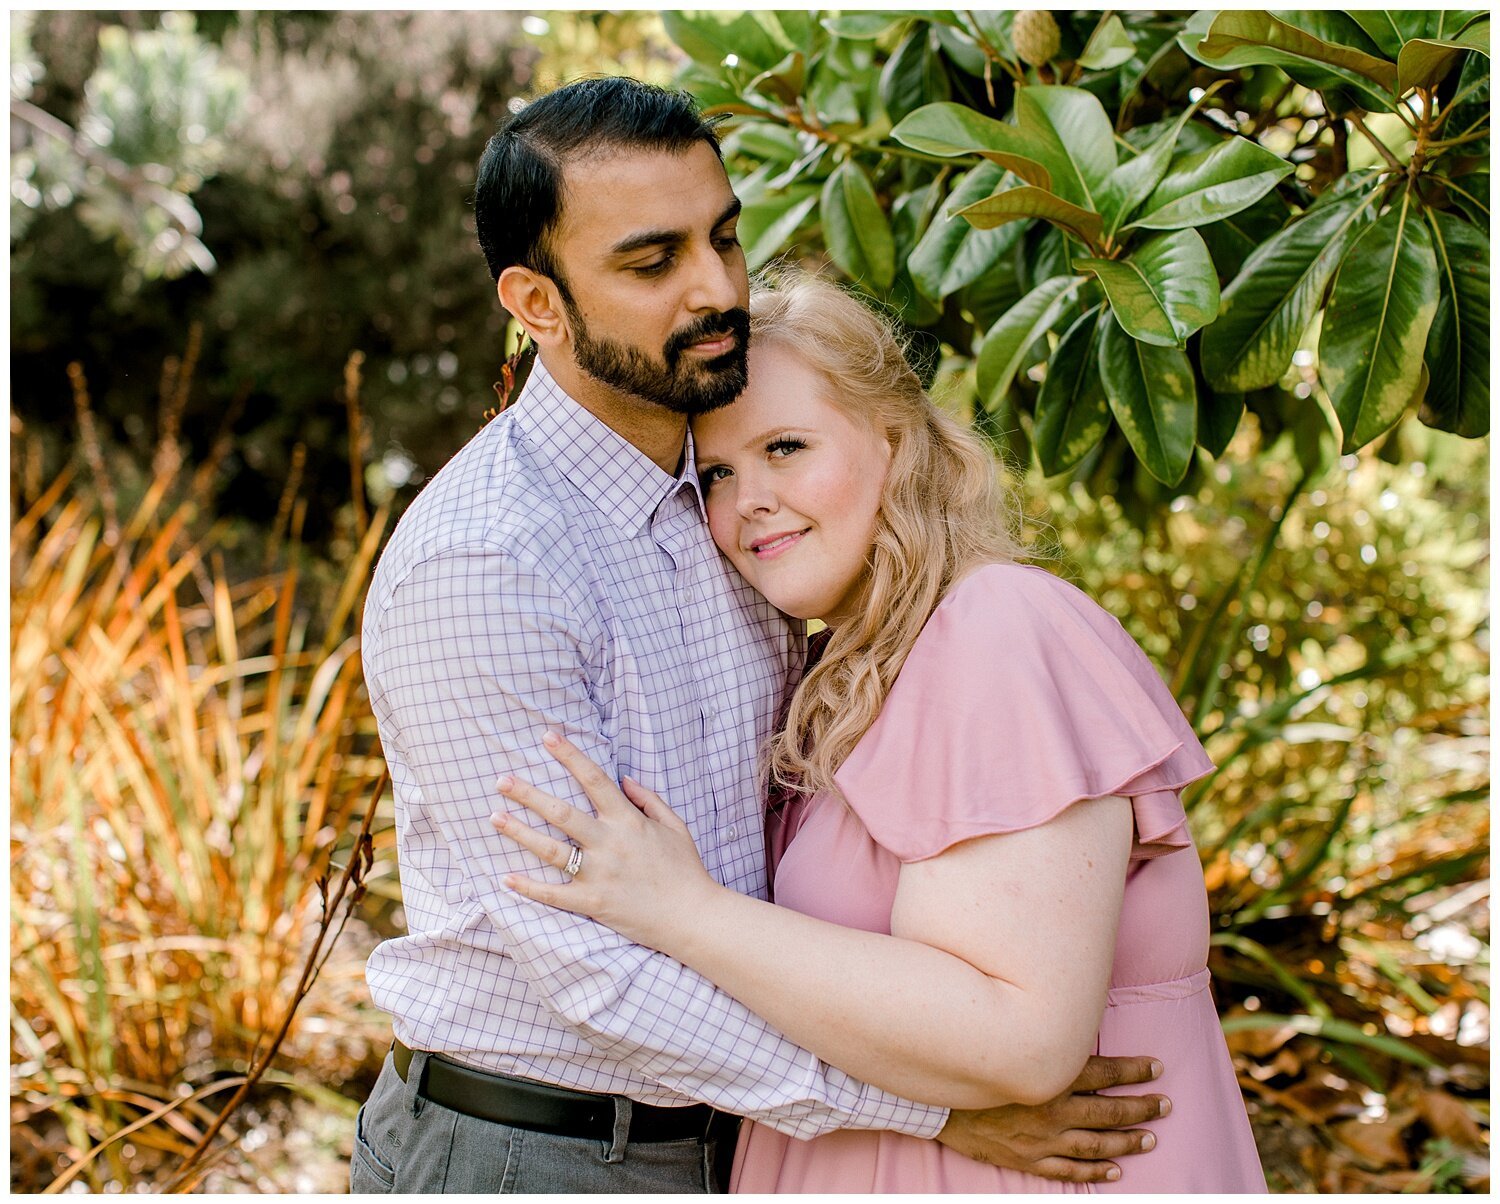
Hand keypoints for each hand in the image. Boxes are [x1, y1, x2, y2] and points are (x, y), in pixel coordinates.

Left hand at [490, 731, 718, 948]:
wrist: (693, 916)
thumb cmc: (686, 870)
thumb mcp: (674, 826)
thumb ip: (649, 800)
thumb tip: (623, 779)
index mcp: (628, 821)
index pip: (594, 779)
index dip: (570, 755)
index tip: (548, 737)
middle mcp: (610, 843)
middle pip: (561, 812)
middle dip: (528, 794)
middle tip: (501, 780)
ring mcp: (599, 874)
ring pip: (550, 850)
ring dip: (520, 833)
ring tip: (495, 817)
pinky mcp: (594, 903)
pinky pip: (554, 894)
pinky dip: (529, 887)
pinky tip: (506, 877)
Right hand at [935, 1055, 1169, 1183]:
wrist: (937, 1101)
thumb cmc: (975, 1064)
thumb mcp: (1012, 1045)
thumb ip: (1046, 1042)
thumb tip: (1074, 1027)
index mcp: (1050, 1077)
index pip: (1105, 1072)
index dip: (1134, 1070)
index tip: (1157, 1067)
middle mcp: (1052, 1109)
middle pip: (1109, 1111)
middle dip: (1142, 1108)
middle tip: (1165, 1105)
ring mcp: (1042, 1140)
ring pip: (1097, 1144)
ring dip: (1127, 1142)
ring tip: (1150, 1138)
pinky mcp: (1029, 1159)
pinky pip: (1069, 1170)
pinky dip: (1094, 1172)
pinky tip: (1115, 1172)